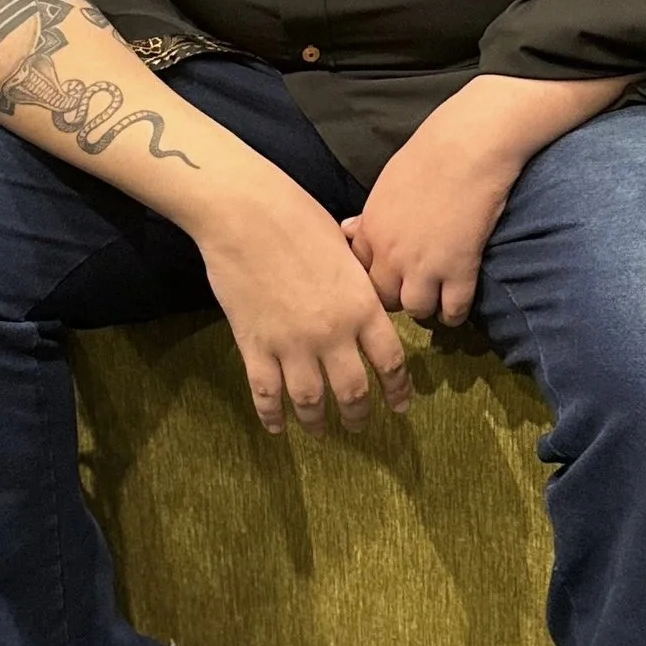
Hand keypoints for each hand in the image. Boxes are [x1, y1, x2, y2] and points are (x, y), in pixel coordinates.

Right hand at [194, 175, 411, 437]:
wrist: (246, 214)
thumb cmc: (297, 218)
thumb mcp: (344, 249)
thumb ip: (359, 281)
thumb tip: (367, 295)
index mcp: (361, 306)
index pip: (390, 361)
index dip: (397, 389)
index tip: (399, 405)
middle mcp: (332, 333)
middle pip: (353, 390)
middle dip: (358, 414)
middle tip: (358, 425)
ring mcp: (291, 344)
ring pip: (310, 401)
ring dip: (317, 422)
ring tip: (320, 431)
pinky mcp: (255, 345)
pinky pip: (266, 393)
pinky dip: (272, 415)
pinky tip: (276, 427)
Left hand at [343, 73, 637, 325]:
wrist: (467, 146)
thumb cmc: (427, 154)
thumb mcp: (386, 185)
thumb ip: (368, 217)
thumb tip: (348, 231)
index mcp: (371, 232)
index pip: (359, 276)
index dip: (373, 280)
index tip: (387, 278)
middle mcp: (392, 255)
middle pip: (384, 299)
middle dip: (396, 298)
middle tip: (412, 290)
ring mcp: (425, 267)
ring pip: (416, 310)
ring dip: (426, 306)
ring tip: (437, 297)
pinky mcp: (460, 271)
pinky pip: (453, 311)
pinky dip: (456, 313)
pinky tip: (459, 302)